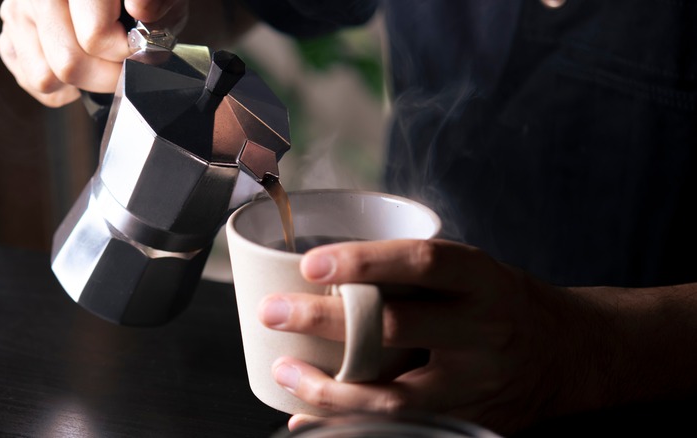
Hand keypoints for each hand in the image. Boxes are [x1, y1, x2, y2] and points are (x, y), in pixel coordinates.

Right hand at [0, 0, 187, 106]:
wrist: (106, 2)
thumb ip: (156, 2)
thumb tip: (141, 8)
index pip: (95, 36)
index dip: (125, 54)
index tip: (139, 50)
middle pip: (68, 63)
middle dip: (106, 75)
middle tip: (123, 64)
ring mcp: (17, 13)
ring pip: (46, 78)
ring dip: (82, 82)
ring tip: (101, 63)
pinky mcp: (8, 35)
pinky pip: (33, 81)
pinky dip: (61, 87)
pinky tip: (81, 64)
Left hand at [258, 239, 603, 434]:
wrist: (568, 357)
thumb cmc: (502, 304)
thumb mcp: (474, 273)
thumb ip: (416, 274)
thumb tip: (327, 273)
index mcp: (483, 281)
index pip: (423, 263)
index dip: (366, 262)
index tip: (312, 264)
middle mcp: (483, 332)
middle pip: (397, 328)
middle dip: (325, 322)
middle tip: (273, 312)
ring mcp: (475, 384)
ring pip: (393, 394)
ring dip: (328, 386)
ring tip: (283, 370)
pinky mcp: (466, 420)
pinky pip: (400, 426)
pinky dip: (349, 422)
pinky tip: (308, 415)